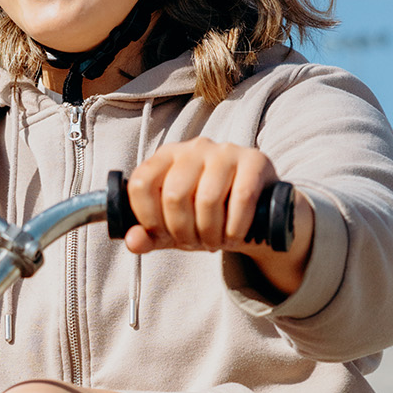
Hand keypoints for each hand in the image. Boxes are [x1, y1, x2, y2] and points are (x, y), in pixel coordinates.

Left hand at [124, 138, 313, 297]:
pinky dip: (235, 227)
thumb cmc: (207, 217)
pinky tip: (234, 236)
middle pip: (174, 195)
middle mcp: (193, 148)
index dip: (147, 218)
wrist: (258, 213)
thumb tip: (133, 242)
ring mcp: (225, 151)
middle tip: (194, 244)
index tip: (162, 236)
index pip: (141, 184)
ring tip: (214, 242)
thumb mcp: (173, 229)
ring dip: (210, 233)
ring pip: (207, 199)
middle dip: (182, 232)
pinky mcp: (256, 161)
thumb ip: (149, 235)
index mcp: (166, 157)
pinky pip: (241, 197)